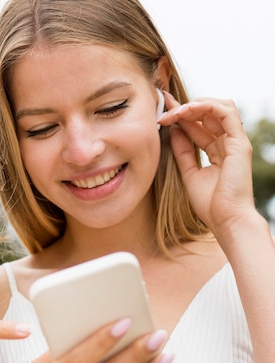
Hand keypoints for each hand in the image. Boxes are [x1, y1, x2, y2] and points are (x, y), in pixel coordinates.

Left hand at [158, 92, 255, 234]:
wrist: (225, 219)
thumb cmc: (210, 204)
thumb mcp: (189, 172)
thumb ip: (183, 151)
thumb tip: (173, 130)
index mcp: (217, 150)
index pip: (199, 125)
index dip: (180, 116)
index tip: (160, 112)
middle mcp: (227, 143)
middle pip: (207, 113)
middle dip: (183, 107)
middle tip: (163, 108)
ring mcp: (235, 141)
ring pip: (218, 107)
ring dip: (193, 105)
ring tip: (173, 111)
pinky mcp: (239, 142)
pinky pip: (226, 113)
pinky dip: (205, 106)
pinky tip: (185, 111)